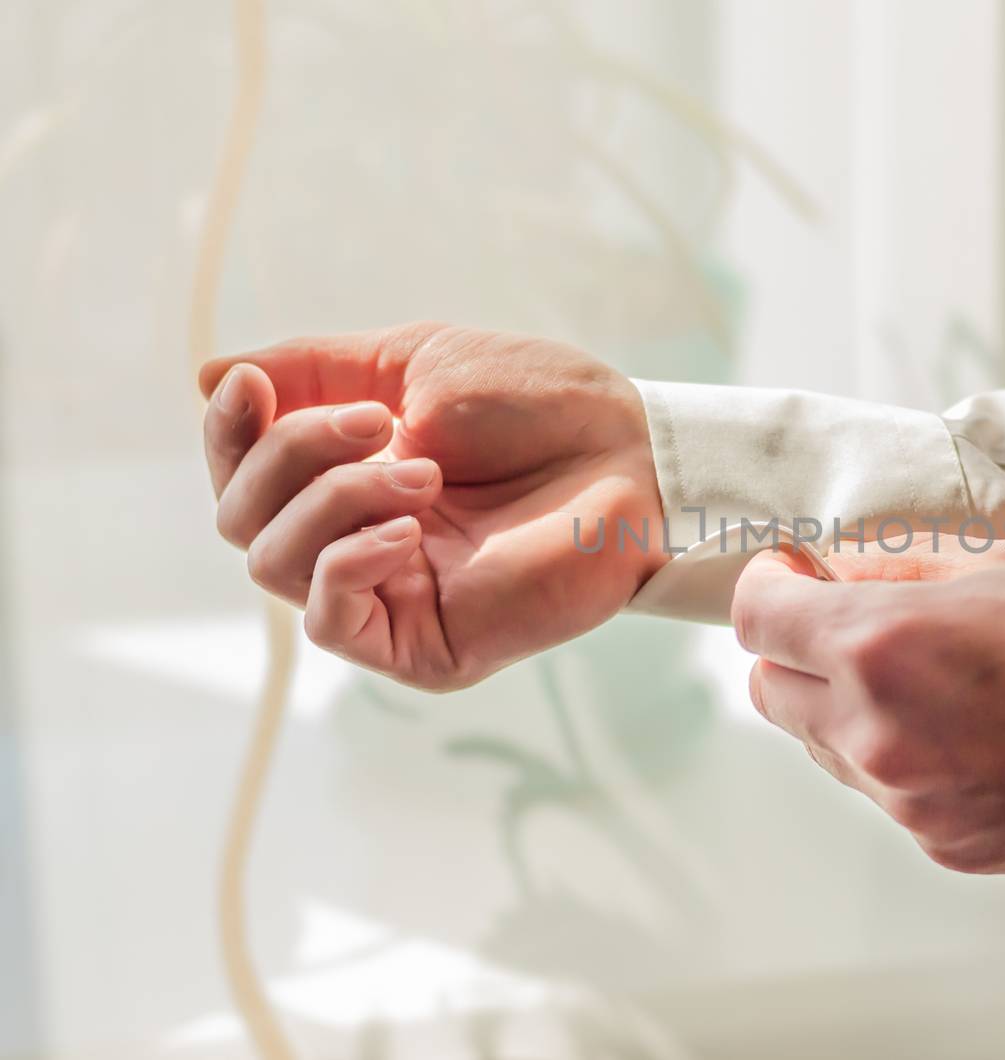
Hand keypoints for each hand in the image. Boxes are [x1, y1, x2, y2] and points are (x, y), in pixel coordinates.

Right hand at [201, 322, 664, 690]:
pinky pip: (333, 624)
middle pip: (242, 519)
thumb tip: (212, 375)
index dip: (226, 431)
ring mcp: (389, 594)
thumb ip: (315, 368)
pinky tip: (408, 531)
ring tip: (425, 474)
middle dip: (294, 456)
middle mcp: (357, 536)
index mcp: (348, 474)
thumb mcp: (415, 360)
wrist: (631, 453)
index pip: (241, 472)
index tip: (254, 387)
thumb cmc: (541, 403)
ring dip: (336, 499)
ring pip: (275, 566)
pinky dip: (348, 565)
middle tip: (382, 425)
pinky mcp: (424, 645)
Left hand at [730, 540, 1004, 875]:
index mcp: (879, 646)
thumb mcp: (1002, 561)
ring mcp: (906, 798)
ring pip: (824, 746)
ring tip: (932, 680)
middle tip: (851, 621)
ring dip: (846, 707)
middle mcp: (874, 731)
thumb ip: (900, 565)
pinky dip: (902, 759)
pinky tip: (971, 733)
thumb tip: (839, 568)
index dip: (767, 586)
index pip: (757, 618)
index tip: (789, 574)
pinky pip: (887, 794)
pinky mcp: (943, 844)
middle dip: (795, 649)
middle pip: (769, 690)